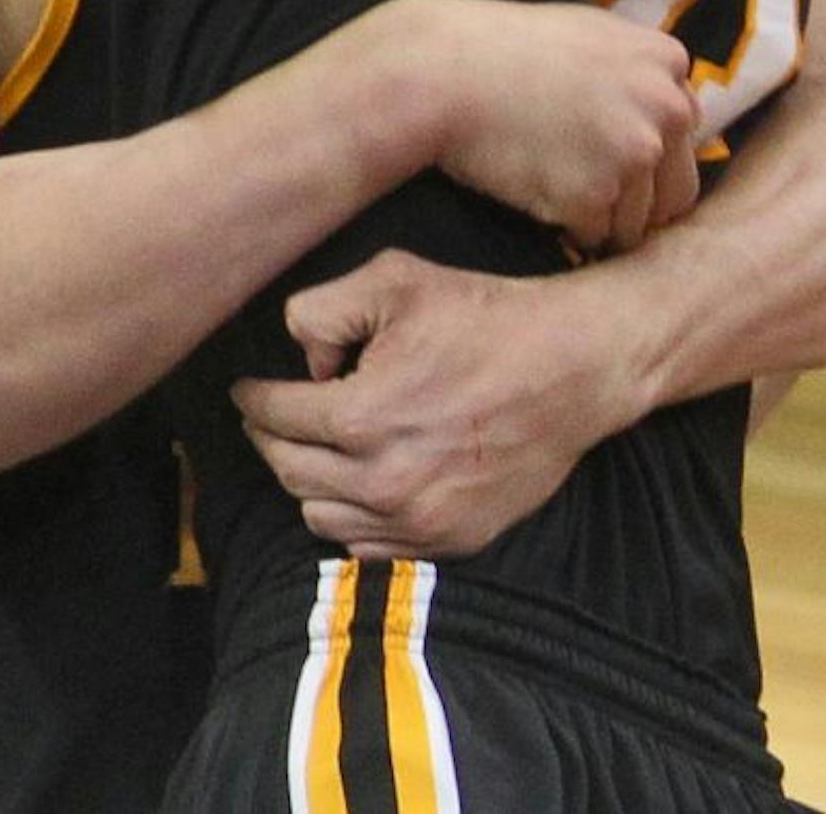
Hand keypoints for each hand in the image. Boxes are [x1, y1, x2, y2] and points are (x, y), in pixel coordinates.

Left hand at [232, 251, 632, 557]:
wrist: (576, 367)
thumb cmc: (488, 317)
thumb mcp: (397, 281)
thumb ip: (322, 310)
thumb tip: (302, 362)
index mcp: (362, 417)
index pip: (274, 417)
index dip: (253, 399)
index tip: (248, 391)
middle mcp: (383, 480)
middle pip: (288, 469)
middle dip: (271, 437)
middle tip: (272, 416)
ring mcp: (417, 518)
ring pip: (320, 514)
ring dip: (308, 479)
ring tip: (319, 446)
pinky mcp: (448, 539)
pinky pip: (367, 544)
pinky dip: (351, 515)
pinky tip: (361, 479)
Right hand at [421, 0, 700, 252]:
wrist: (442, 70)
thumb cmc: (506, 48)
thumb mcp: (591, 34)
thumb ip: (640, 71)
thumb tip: (674, 109)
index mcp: (668, 63)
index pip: (683, 134)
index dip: (644, 154)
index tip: (604, 153)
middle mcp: (666, 107)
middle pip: (676, 190)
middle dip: (636, 201)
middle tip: (584, 190)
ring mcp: (634, 153)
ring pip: (637, 222)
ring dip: (600, 218)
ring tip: (550, 183)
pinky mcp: (596, 196)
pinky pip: (595, 236)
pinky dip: (568, 228)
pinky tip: (534, 191)